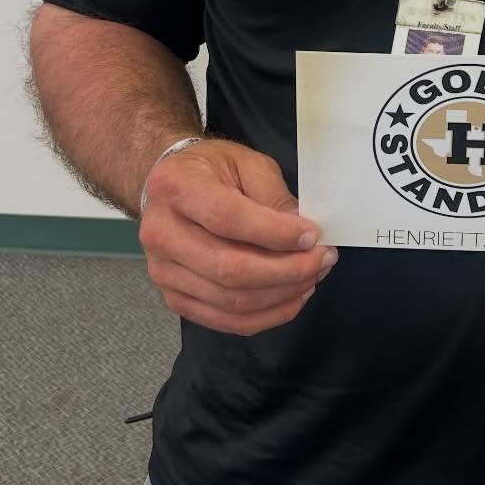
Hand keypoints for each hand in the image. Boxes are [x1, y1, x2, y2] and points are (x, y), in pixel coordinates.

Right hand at [139, 139, 334, 335]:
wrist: (169, 188)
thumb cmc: (211, 169)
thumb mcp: (247, 163)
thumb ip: (274, 196)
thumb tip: (305, 236)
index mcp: (174, 188)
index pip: (227, 219)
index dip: (275, 233)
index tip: (312, 235)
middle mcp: (160, 233)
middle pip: (230, 269)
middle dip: (288, 270)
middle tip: (323, 259)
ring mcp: (163, 272)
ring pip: (232, 300)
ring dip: (283, 294)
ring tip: (314, 276)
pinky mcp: (174, 298)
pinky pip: (226, 320)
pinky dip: (267, 315)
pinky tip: (292, 296)